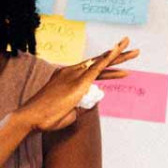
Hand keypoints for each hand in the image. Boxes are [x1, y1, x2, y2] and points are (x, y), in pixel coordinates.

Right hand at [12, 38, 138, 132]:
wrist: (31, 117)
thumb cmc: (46, 118)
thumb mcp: (67, 111)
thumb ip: (79, 105)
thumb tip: (86, 104)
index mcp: (68, 76)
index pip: (92, 69)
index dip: (108, 67)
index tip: (120, 66)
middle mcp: (72, 71)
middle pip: (99, 62)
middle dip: (117, 55)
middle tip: (133, 49)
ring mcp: (75, 75)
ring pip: (102, 62)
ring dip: (120, 57)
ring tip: (136, 52)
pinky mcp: (78, 82)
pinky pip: (97, 68)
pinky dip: (109, 59)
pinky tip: (119, 52)